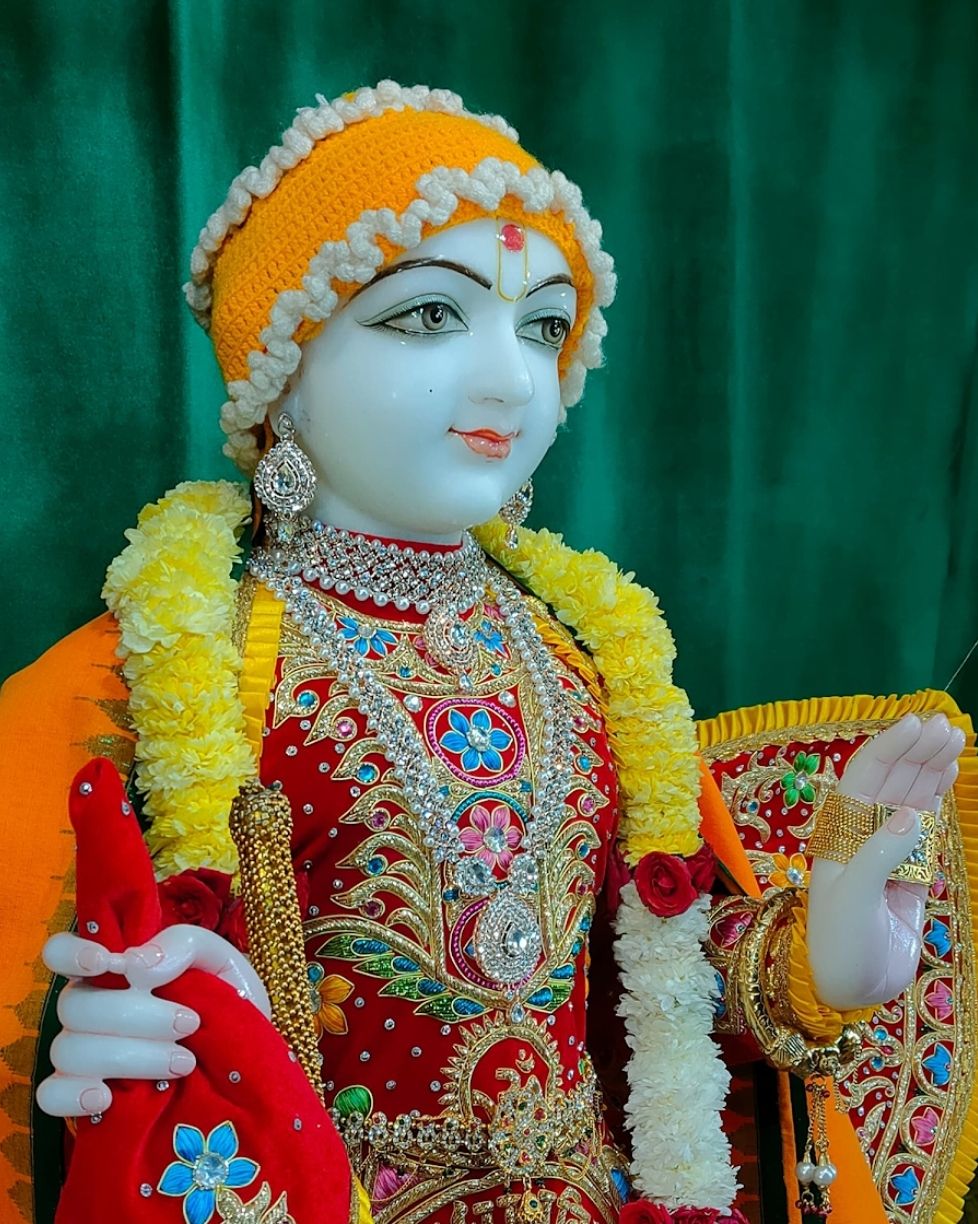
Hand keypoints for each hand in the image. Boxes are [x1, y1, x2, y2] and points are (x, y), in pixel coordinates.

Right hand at [35, 924, 268, 1117]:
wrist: (248, 1061)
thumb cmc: (227, 1002)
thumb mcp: (220, 960)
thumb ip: (183, 945)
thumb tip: (137, 963)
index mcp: (116, 968)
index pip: (63, 951)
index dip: (71, 953)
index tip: (106, 962)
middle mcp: (91, 1007)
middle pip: (75, 1005)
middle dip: (137, 1015)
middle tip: (189, 1023)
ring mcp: (84, 1053)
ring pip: (70, 1049)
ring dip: (130, 1055)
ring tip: (184, 1062)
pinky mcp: (85, 1097)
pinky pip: (52, 1095)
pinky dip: (73, 1095)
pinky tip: (107, 1096)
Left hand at [807, 712, 963, 1010]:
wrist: (848, 988)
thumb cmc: (838, 943)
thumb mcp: (850, 898)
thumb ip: (879, 855)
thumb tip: (911, 814)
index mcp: (839, 832)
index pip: (865, 776)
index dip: (890, 747)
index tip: (916, 723)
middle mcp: (861, 835)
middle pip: (890, 780)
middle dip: (916, 750)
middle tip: (946, 726)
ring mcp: (886, 852)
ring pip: (909, 798)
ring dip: (928, 768)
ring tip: (953, 738)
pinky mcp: (909, 875)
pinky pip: (923, 828)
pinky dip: (934, 800)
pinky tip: (944, 776)